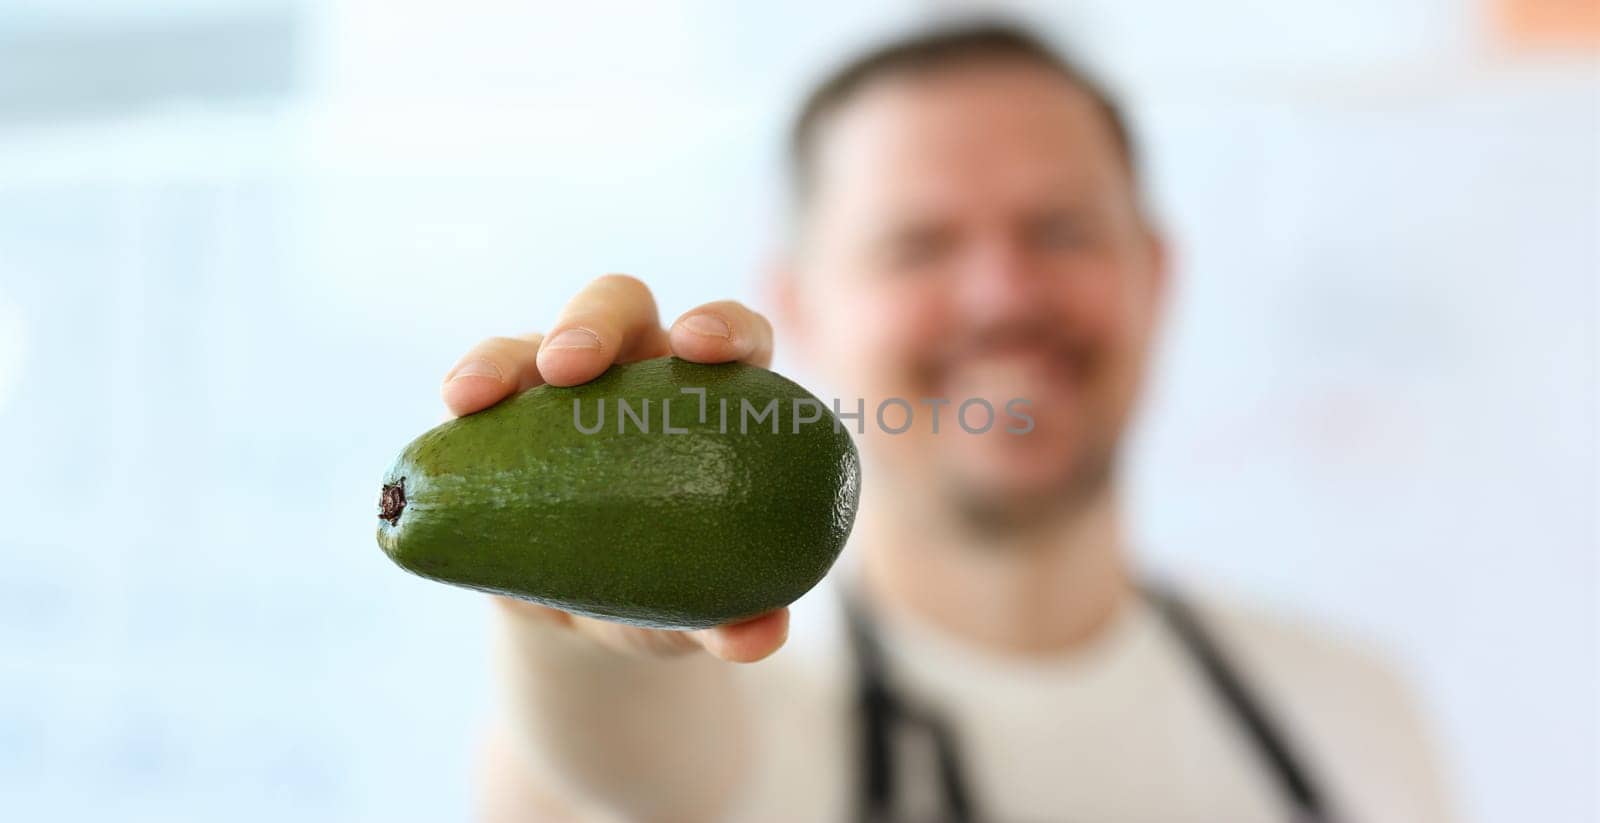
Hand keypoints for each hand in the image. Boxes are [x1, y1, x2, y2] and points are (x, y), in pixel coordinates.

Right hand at [440, 274, 787, 662]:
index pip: (733, 336)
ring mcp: (560, 389)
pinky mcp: (499, 417)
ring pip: (533, 342)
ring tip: (475, 396)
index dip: (723, 325)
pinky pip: (478, 389)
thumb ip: (738, 619)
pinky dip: (466, 392)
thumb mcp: (703, 611)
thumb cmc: (669, 589)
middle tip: (572, 365)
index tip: (704, 348)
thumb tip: (761, 636)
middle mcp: (637, 370)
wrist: (584, 614)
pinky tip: (452, 415)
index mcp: (711, 396)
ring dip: (505, 357)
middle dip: (595, 320)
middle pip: (622, 308)